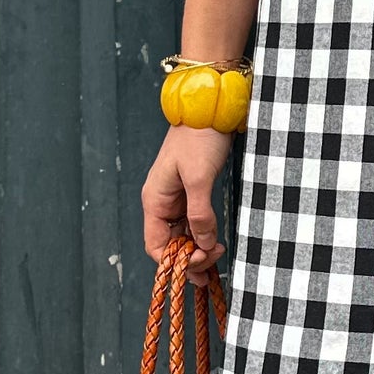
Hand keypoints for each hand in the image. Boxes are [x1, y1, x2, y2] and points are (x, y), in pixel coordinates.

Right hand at [141, 125, 233, 280]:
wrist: (210, 110)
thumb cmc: (200, 138)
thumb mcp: (199, 177)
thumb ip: (200, 213)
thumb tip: (204, 244)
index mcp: (155, 201)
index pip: (156, 245)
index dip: (175, 261)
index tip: (199, 262)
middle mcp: (162, 203)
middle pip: (170, 244)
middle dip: (189, 258)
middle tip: (214, 263)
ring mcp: (177, 199)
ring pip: (183, 236)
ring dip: (198, 249)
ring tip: (218, 256)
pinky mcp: (192, 193)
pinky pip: (193, 224)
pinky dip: (203, 236)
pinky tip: (216, 243)